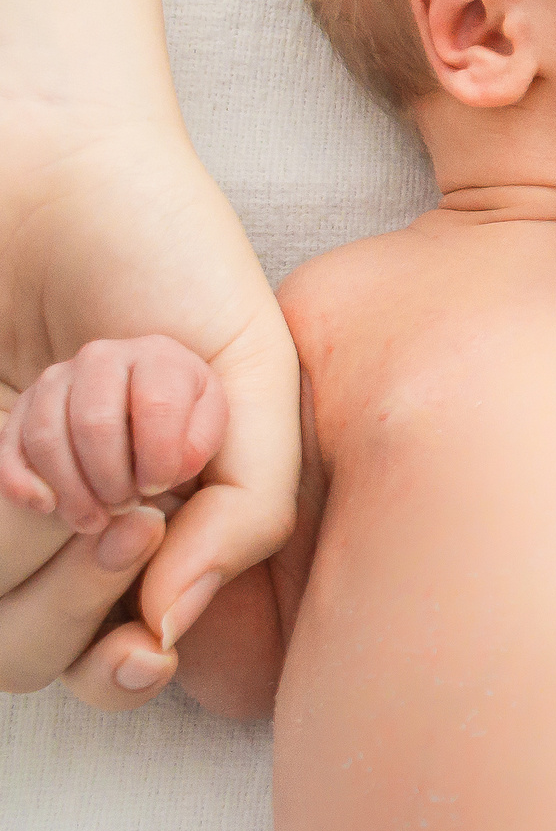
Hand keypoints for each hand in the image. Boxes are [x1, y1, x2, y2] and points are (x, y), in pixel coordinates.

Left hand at [0, 122, 300, 707]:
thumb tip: (169, 628)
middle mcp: (64, 524)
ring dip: (34, 518)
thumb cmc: (168, 252)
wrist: (52, 158)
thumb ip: (249, 506)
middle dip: (84, 582)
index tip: (141, 644)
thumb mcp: (256, 370)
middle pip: (39, 652)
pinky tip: (15, 417)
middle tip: (125, 502)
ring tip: (70, 412)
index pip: (124, 660)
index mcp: (160, 519)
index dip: (126, 672)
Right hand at [2, 337, 224, 527]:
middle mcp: (103, 357)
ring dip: (71, 489)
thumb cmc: (183, 427)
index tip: (159, 487)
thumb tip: (155, 487)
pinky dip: (22, 482)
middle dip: (111, 479)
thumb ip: (199, 453)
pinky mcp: (25, 405)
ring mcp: (57, 377)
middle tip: (126, 506)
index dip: (157, 457)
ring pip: (48, 436)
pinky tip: (46, 507)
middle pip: (95, 424)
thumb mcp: (208, 434)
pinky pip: (10, 445)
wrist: (143, 415)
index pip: (157, 405)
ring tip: (96, 518)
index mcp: (161, 357)